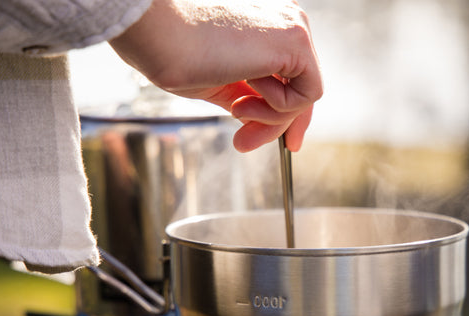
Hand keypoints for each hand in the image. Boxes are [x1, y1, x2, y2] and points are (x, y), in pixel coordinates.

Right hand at [109, 0, 322, 151]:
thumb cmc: (177, 51)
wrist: (161, 35)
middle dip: (276, 124)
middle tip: (246, 142)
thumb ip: (248, 95)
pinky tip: (247, 91)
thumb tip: (260, 120)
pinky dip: (277, 107)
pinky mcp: (297, 41)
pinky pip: (307, 94)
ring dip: (270, 118)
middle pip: (301, 88)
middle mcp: (287, 20)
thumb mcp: (221, 81)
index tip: (285, 142)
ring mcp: (295, 27)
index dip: (288, 112)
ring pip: (304, 96)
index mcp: (270, 25)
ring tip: (236, 111)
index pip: (293, 76)